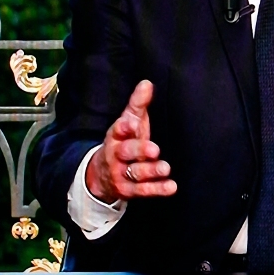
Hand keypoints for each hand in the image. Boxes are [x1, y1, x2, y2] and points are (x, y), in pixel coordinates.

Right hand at [86, 80, 176, 203]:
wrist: (101, 174)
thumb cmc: (123, 141)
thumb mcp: (129, 121)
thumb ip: (138, 104)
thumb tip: (147, 83)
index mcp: (115, 136)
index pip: (117, 129)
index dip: (124, 127)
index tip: (132, 123)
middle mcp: (116, 155)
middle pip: (126, 152)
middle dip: (139, 150)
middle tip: (154, 150)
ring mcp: (121, 174)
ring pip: (135, 173)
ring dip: (151, 171)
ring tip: (165, 168)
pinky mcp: (128, 190)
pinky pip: (143, 191)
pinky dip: (157, 189)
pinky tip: (171, 186)